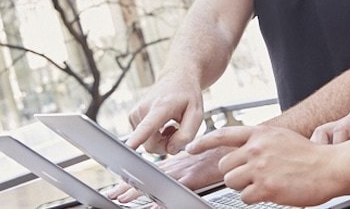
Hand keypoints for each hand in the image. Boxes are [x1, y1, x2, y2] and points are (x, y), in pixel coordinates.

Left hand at [103, 147, 228, 203]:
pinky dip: (164, 199)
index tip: (119, 185)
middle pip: (148, 177)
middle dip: (128, 187)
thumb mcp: (198, 160)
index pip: (150, 172)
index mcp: (177, 164)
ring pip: (156, 183)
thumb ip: (185, 169)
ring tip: (122, 199)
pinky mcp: (194, 178)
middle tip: (112, 194)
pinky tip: (154, 205)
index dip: (133, 178)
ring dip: (138, 192)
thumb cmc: (221, 154)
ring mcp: (184, 172)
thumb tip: (179, 177)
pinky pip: (175, 190)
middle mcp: (177, 167)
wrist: (237, 147)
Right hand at [126, 76, 203, 154]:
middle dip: (166, 145)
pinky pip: (144, 138)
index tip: (128, 147)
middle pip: (150, 145)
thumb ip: (186, 135)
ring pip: (147, 143)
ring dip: (162, 140)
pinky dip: (155, 136)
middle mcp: (143, 109)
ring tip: (172, 125)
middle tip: (179, 132)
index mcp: (160, 107)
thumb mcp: (196, 114)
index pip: (147, 127)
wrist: (176, 78)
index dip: (137, 139)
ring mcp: (135, 113)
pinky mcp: (132, 117)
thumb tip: (170, 150)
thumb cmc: (188, 96)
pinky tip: (164, 124)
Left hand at [188, 126, 342, 206]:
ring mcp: (260, 168)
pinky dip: (255, 198)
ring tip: (266, 183)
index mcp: (260, 134)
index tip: (189, 148)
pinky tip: (271, 191)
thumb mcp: (281, 137)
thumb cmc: (309, 155)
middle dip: (236, 174)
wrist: (330, 167)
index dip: (203, 141)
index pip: (224, 134)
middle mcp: (257, 148)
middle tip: (254, 176)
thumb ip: (260, 141)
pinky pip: (245, 197)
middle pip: (225, 165)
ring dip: (245, 187)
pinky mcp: (265, 187)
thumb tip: (242, 149)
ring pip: (232, 182)